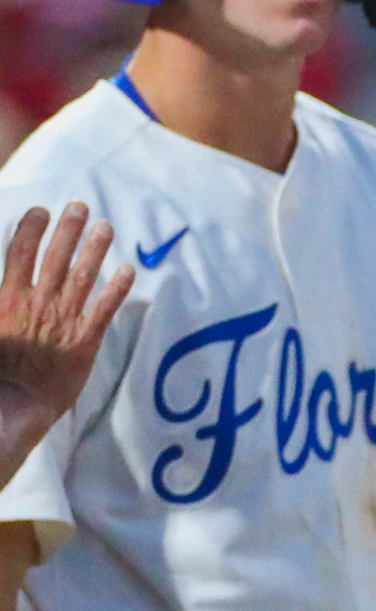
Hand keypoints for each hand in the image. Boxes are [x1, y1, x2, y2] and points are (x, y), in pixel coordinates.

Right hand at [0, 204, 132, 479]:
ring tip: (106, 227)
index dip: (31, 228)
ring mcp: (63, 319)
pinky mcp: (85, 340)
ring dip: (94, 248)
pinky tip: (129, 270)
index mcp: (8, 296)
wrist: (15, 404)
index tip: (41, 210)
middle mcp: (38, 301)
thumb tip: (4, 286)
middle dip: (68, 229)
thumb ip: (0, 302)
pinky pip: (105, 308)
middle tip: (80, 206)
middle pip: (55, 255)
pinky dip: (117, 287)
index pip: (21, 251)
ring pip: (82, 275)